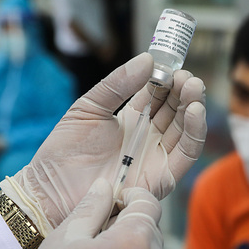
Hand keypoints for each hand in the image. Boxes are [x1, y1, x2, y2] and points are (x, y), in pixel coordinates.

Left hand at [0, 52, 206, 234]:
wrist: (53, 189)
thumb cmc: (64, 151)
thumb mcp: (88, 107)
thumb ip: (117, 84)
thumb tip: (147, 59)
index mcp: (133, 120)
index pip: (159, 95)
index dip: (168, 79)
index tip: (173, 64)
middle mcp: (149, 138)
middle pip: (176, 110)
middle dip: (184, 90)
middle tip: (187, 75)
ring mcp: (157, 157)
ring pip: (185, 129)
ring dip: (193, 106)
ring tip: (193, 86)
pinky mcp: (163, 177)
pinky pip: (187, 153)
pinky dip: (195, 131)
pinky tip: (195, 111)